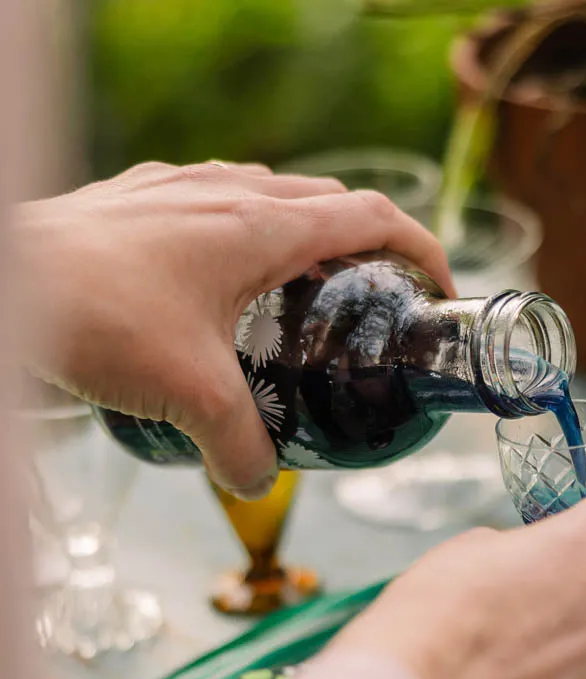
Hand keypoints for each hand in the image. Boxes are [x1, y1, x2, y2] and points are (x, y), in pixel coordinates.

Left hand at [14, 161, 455, 498]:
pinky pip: (217, 198)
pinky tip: (222, 275)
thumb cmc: (98, 317)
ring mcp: (182, 187)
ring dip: (306, 233)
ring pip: (272, 195)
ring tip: (305, 288)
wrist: (4, 280)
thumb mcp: (191, 396)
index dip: (422, 250)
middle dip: (369, 245)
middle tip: (376, 298)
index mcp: (265, 226)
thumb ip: (242, 445)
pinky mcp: (140, 197)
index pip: (374, 218)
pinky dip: (246, 229)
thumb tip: (260, 480)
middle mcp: (231, 192)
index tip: (438, 290)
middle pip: (331, 202)